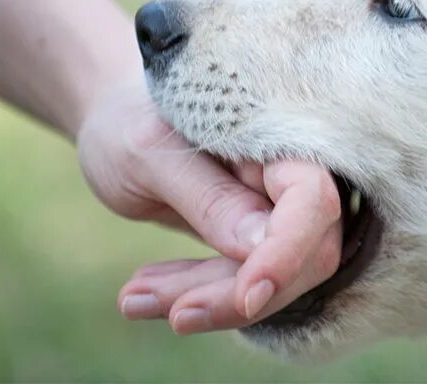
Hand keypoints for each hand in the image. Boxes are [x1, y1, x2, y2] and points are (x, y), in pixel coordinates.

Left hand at [77, 78, 342, 332]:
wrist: (115, 121)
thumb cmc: (129, 122)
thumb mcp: (149, 155)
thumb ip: (208, 197)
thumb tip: (259, 249)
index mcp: (275, 136)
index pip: (311, 199)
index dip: (287, 252)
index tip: (246, 296)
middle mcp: (288, 172)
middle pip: (302, 252)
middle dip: (234, 291)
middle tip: (154, 306)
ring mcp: (275, 207)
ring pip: (272, 277)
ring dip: (206, 299)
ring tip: (131, 298)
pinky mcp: (254, 237)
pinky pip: (241, 280)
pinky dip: (195, 294)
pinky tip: (140, 294)